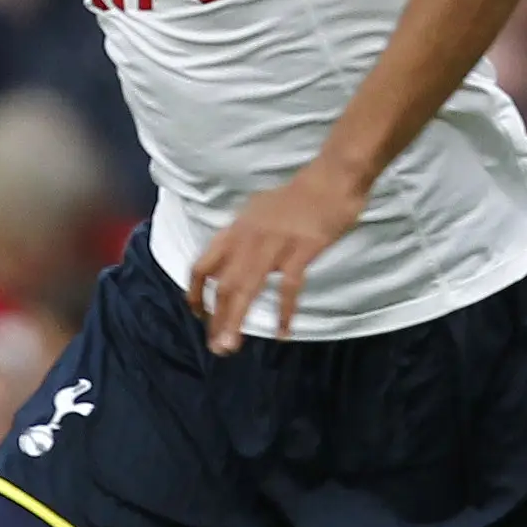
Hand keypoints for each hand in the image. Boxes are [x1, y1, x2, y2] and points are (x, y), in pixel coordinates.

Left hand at [187, 161, 368, 351]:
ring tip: (231, 346)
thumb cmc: (298, 197)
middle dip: (216, 319)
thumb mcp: (258, 212)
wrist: (331, 179)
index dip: (195, 292)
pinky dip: (284, 312)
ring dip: (235, 320)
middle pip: (222, 284)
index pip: (203, 265)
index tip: (199, 315)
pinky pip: (288, 288)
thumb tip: (232, 258)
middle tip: (216, 347)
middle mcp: (248, 238)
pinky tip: (282, 332)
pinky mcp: (301, 250)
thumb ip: (243, 237)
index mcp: (236, 229)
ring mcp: (274, 244)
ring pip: (245, 288)